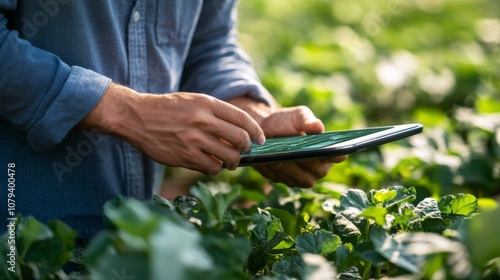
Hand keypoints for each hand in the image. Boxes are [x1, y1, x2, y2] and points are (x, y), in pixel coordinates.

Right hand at [78, 84, 265, 173]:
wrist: (137, 117)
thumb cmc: (168, 109)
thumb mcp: (193, 100)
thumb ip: (216, 113)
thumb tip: (241, 130)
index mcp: (207, 104)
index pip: (243, 119)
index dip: (256, 131)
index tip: (260, 139)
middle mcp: (203, 121)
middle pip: (240, 139)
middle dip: (246, 148)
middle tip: (243, 151)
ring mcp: (194, 140)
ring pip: (229, 157)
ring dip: (233, 162)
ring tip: (229, 161)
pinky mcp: (185, 156)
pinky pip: (212, 168)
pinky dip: (215, 169)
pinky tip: (211, 164)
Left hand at [229, 98, 345, 187]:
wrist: (268, 128)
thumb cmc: (289, 121)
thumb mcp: (299, 116)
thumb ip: (309, 121)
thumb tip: (318, 128)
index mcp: (329, 151)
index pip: (339, 156)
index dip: (335, 155)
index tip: (326, 150)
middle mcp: (320, 168)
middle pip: (316, 169)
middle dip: (305, 162)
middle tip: (293, 155)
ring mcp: (304, 178)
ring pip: (298, 177)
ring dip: (287, 168)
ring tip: (276, 159)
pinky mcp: (287, 181)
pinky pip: (283, 178)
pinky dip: (275, 171)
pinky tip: (267, 162)